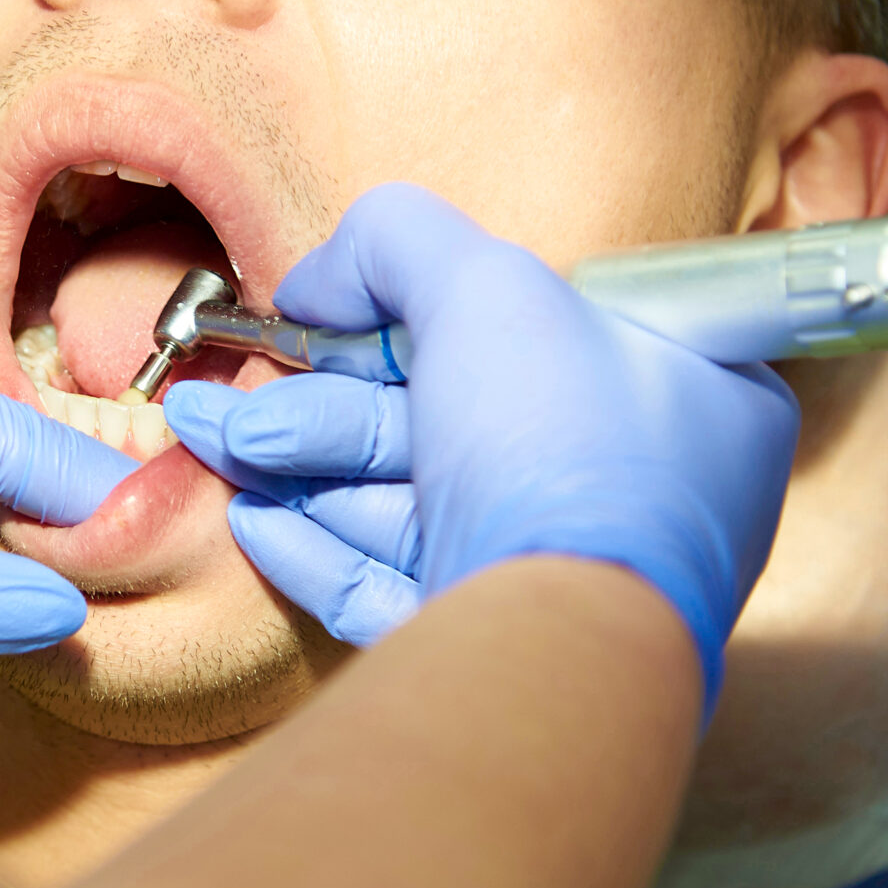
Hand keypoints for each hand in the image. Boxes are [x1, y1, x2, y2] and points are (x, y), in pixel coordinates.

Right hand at [172, 186, 797, 713]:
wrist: (555, 638)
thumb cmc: (560, 446)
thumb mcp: (487, 281)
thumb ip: (397, 239)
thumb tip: (322, 276)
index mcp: (680, 394)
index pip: (531, 333)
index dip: (416, 320)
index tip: (322, 315)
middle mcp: (628, 489)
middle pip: (443, 422)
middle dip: (315, 401)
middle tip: (222, 393)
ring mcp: (559, 577)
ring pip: (406, 505)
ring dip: (295, 465)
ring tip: (207, 437)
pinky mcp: (497, 649)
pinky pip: (395, 586)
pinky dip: (319, 547)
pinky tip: (253, 518)